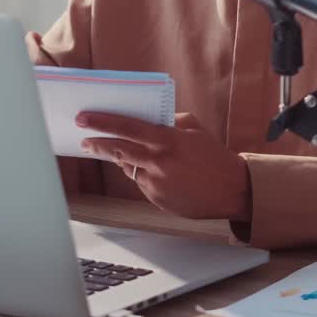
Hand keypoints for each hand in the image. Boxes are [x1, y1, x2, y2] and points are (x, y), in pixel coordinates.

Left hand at [77, 111, 251, 221]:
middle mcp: (159, 161)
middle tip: (84, 140)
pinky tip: (159, 173)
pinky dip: (144, 175)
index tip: (84, 118)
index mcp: (168, 140)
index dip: (103, 122)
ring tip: (128, 154)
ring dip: (123, 159)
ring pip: (129, 167)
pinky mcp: (156, 199)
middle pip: (118, 150)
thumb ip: (171, 122)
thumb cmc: (215, 157)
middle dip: (97, 144)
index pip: (127, 127)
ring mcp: (156, 183)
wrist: (232, 190)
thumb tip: (151, 118)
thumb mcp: (196, 130)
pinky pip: (142, 183)